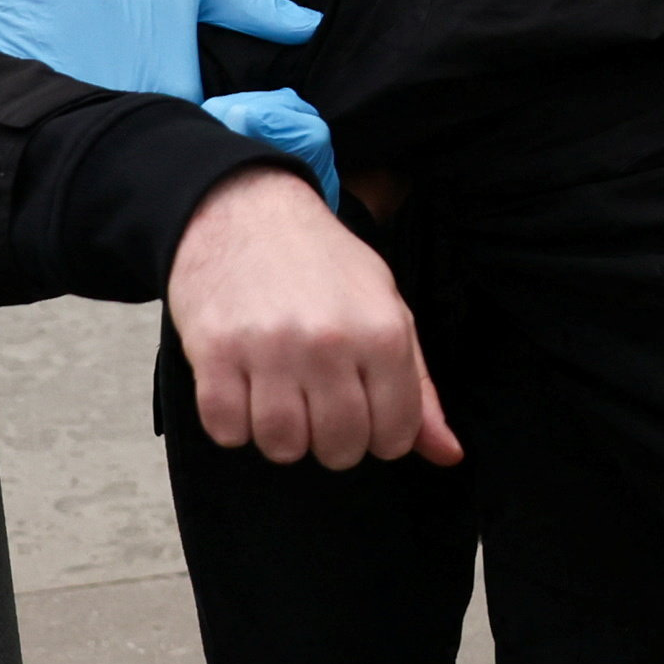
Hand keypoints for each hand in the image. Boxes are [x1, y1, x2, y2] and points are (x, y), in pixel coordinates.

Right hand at [0, 0, 338, 179]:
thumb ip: (256, 6)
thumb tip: (311, 25)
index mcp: (173, 89)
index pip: (206, 134)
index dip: (213, 130)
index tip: (218, 120)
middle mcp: (127, 114)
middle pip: (157, 148)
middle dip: (167, 141)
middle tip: (165, 117)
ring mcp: (79, 119)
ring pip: (112, 147)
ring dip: (121, 139)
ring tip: (124, 112)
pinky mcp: (40, 116)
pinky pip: (66, 138)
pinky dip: (75, 131)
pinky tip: (81, 110)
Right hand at [166, 166, 452, 468]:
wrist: (244, 209)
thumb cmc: (322, 265)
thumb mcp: (387, 309)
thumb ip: (418, 386)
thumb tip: (448, 454)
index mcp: (382, 332)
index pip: (395, 434)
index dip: (379, 435)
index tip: (363, 413)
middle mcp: (330, 342)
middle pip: (339, 448)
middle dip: (331, 441)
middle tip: (317, 404)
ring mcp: (269, 348)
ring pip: (282, 446)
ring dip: (280, 435)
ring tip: (279, 395)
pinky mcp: (215, 352)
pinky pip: (227, 429)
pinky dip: (233, 423)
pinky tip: (242, 389)